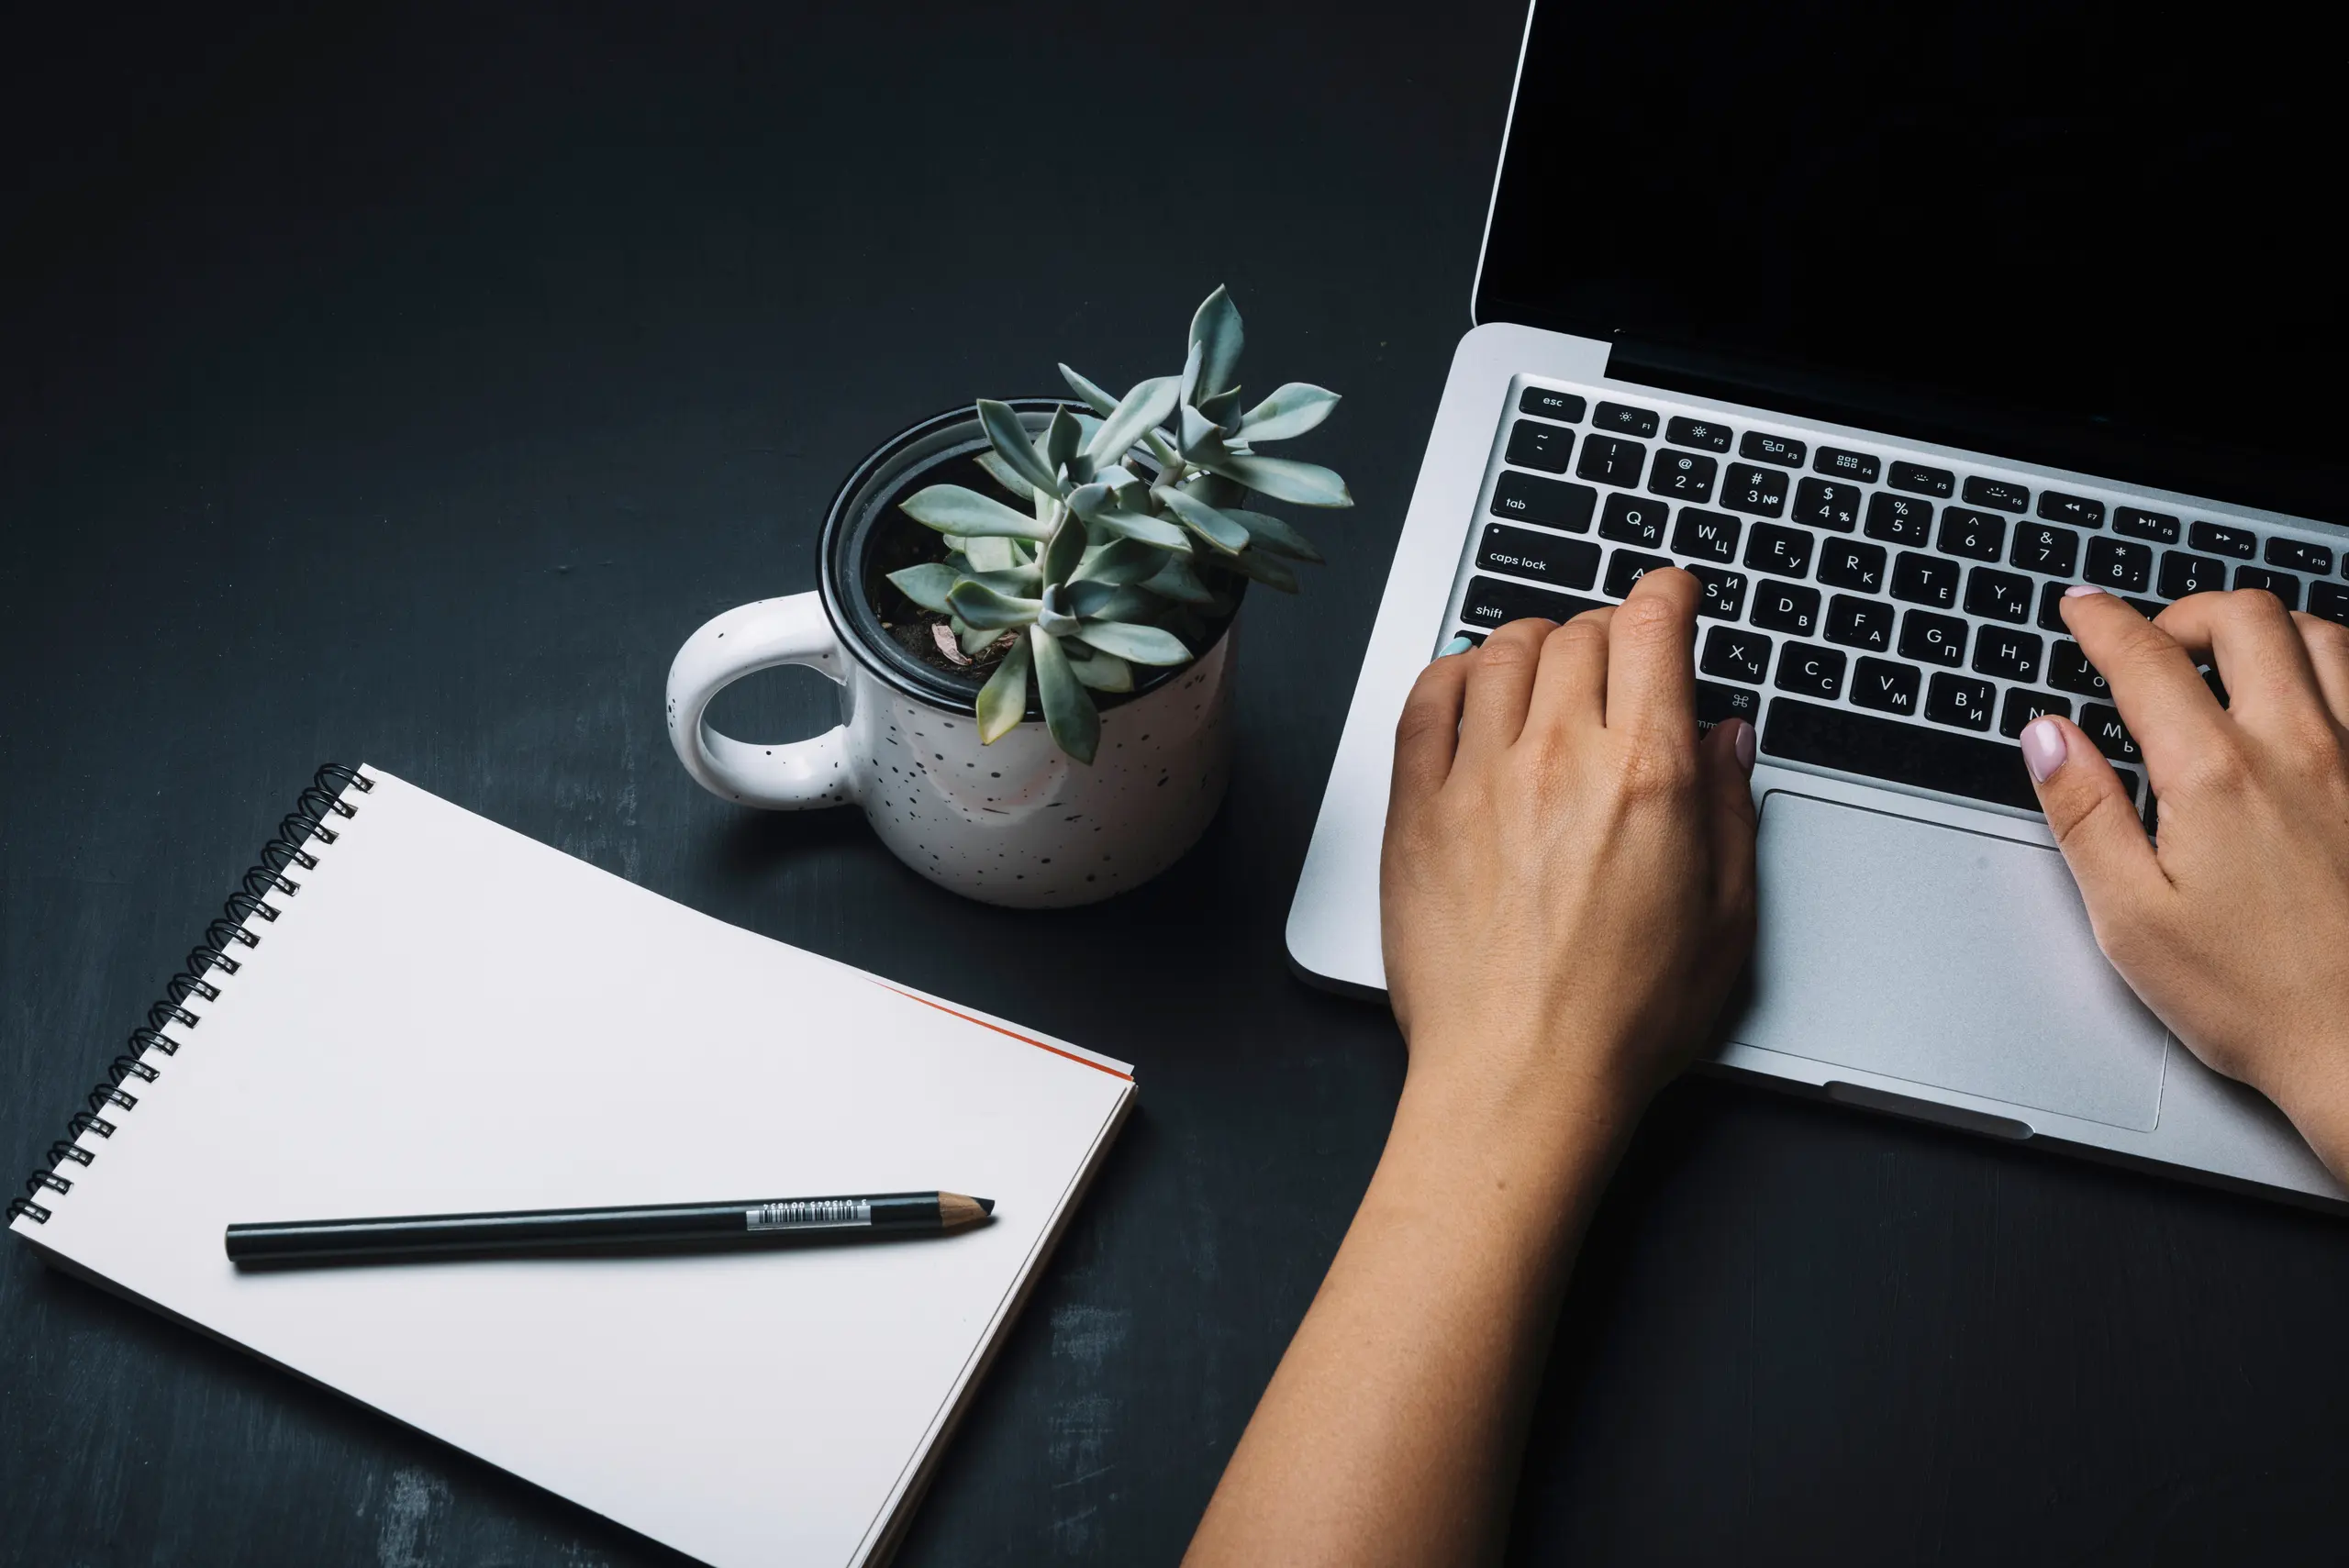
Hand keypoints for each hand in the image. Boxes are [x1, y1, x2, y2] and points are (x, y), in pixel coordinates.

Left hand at [1381, 568, 1758, 1140]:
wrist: (1521, 1077)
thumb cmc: (1623, 1019)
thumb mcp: (1727, 918)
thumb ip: (1731, 810)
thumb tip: (1725, 737)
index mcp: (1646, 774)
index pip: (1652, 628)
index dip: (1667, 595)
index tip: (1671, 596)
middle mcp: (1559, 757)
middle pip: (1578, 634)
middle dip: (1607, 632)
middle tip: (1616, 659)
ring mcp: (1479, 777)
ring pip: (1501, 652)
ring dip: (1532, 644)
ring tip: (1546, 670)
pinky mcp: (1416, 808)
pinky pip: (1425, 700)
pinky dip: (1453, 675)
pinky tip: (1472, 692)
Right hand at [2022, 585, 2348, 1175]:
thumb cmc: (2254, 998)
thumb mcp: (2131, 918)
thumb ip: (2084, 813)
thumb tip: (2047, 737)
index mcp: (2216, 778)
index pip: (2146, 661)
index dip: (2103, 623)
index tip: (2082, 611)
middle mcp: (2298, 751)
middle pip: (2246, 620)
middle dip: (2186, 612)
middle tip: (2153, 641)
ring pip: (2324, 637)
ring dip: (2267, 630)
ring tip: (2230, 659)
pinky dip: (2334, 666)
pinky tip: (2310, 696)